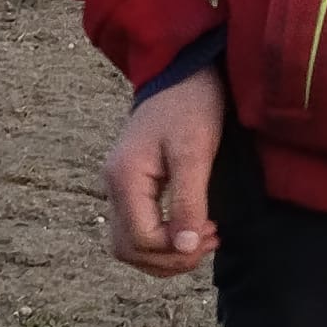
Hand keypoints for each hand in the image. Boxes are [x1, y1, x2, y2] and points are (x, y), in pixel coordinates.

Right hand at [102, 65, 224, 276]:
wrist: (184, 68)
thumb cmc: (191, 104)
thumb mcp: (195, 151)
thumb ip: (188, 201)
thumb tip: (185, 248)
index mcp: (125, 177)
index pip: (141, 239)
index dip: (176, 249)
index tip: (212, 232)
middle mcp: (113, 185)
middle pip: (128, 249)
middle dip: (168, 258)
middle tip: (208, 243)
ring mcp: (119, 184)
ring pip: (129, 243)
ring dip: (163, 254)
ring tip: (201, 240)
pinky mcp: (131, 181)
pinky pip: (137, 226)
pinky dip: (160, 239)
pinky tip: (189, 229)